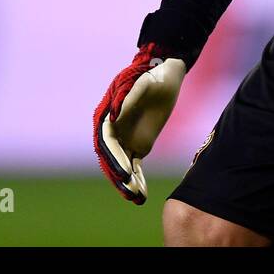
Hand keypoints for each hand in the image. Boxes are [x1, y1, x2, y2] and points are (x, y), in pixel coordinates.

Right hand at [93, 42, 187, 203]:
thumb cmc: (152, 75)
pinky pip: (135, 165)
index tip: (124, 172)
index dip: (114, 158)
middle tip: (130, 192)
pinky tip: (142, 195)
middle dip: (120, 176)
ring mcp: (125, 139)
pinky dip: (138, 179)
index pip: (107, 141)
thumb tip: (114, 117)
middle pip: (113, 157)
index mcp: (108, 115)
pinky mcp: (139, 144)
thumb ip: (128, 99)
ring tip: (137, 199)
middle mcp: (114, 130)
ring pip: (123, 165)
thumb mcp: (143, 84)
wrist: (165, 74)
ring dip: (128, 183)